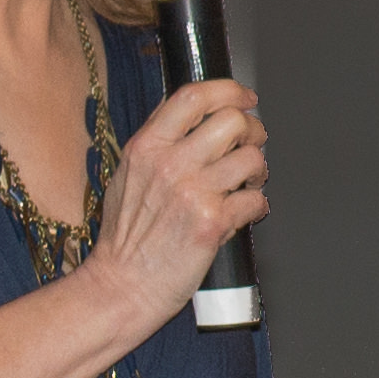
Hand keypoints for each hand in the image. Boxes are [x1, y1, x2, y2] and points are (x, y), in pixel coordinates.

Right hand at [92, 76, 266, 329]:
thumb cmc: (124, 239)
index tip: (244, 98)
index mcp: (146, 147)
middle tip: (249, 146)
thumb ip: (157, 144)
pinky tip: (246, 213)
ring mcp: (192, 193)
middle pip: (232, 120)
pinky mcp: (212, 224)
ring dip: (258, 171)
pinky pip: (256, 200)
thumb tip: (192, 117)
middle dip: (252, 131)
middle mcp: (170, 164)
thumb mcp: (127, 176)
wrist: (120, 287)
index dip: (229, 90)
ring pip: (252, 159)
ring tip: (247, 184)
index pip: (194, 96)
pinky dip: (258, 206)